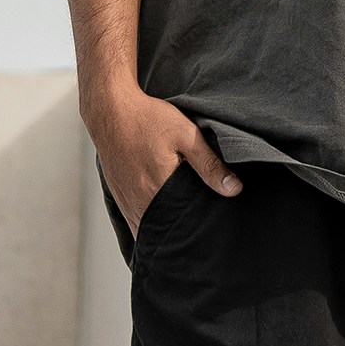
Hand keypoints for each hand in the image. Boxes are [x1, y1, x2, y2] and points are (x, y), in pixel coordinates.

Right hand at [87, 85, 241, 233]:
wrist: (110, 110)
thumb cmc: (147, 119)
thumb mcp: (186, 135)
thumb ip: (210, 165)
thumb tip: (234, 189)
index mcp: (158, 191)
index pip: (184, 227)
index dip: (198, 231)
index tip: (211, 230)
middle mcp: (140, 203)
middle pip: (166, 233)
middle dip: (183, 235)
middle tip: (201, 229)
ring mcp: (127, 203)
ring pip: (149, 232)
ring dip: (165, 232)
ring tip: (184, 227)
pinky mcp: (120, 199)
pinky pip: (136, 224)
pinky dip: (150, 226)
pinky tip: (163, 219)